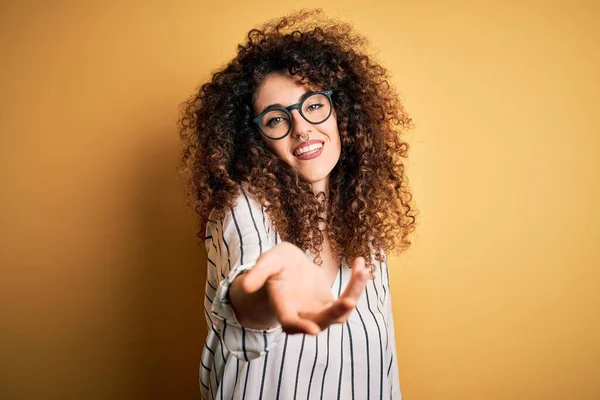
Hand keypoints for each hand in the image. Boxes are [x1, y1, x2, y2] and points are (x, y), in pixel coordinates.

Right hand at [241, 241, 369, 334]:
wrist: (290, 266)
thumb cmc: (276, 265)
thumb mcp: (267, 262)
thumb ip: (258, 272)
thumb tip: (244, 286)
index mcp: (283, 307)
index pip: (290, 323)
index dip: (301, 327)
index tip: (313, 330)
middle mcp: (302, 315)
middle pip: (321, 321)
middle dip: (336, 312)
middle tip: (349, 300)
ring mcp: (319, 312)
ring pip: (340, 313)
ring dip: (354, 294)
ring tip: (362, 270)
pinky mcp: (332, 304)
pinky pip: (348, 299)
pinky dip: (357, 284)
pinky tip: (361, 265)